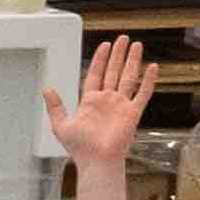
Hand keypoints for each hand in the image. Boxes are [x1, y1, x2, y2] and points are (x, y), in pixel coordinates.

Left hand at [45, 34, 151, 171]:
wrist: (96, 161)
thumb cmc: (79, 147)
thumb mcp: (61, 124)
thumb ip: (55, 106)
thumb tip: (46, 88)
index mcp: (90, 101)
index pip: (95, 74)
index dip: (99, 60)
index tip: (105, 45)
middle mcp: (107, 100)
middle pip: (113, 71)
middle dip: (118, 55)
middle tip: (123, 38)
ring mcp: (121, 105)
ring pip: (129, 77)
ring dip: (133, 61)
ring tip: (137, 45)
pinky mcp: (133, 113)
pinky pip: (143, 94)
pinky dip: (148, 80)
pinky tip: (152, 67)